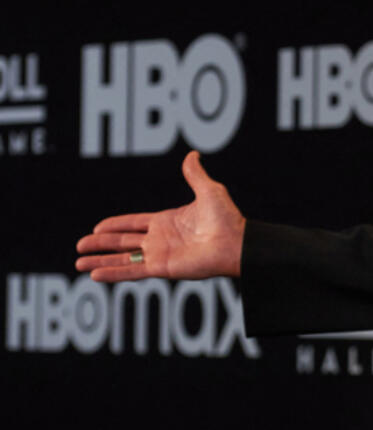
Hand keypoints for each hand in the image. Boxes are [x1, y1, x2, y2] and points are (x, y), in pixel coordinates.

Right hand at [75, 151, 245, 281]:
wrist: (236, 242)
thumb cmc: (226, 218)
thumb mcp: (208, 191)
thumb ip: (195, 175)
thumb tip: (192, 154)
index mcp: (168, 221)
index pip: (134, 223)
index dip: (115, 224)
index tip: (97, 226)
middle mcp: (160, 239)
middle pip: (123, 241)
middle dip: (101, 243)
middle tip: (80, 246)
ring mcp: (159, 254)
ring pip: (122, 258)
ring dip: (100, 260)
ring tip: (78, 263)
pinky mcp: (162, 268)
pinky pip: (132, 271)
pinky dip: (113, 273)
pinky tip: (94, 275)